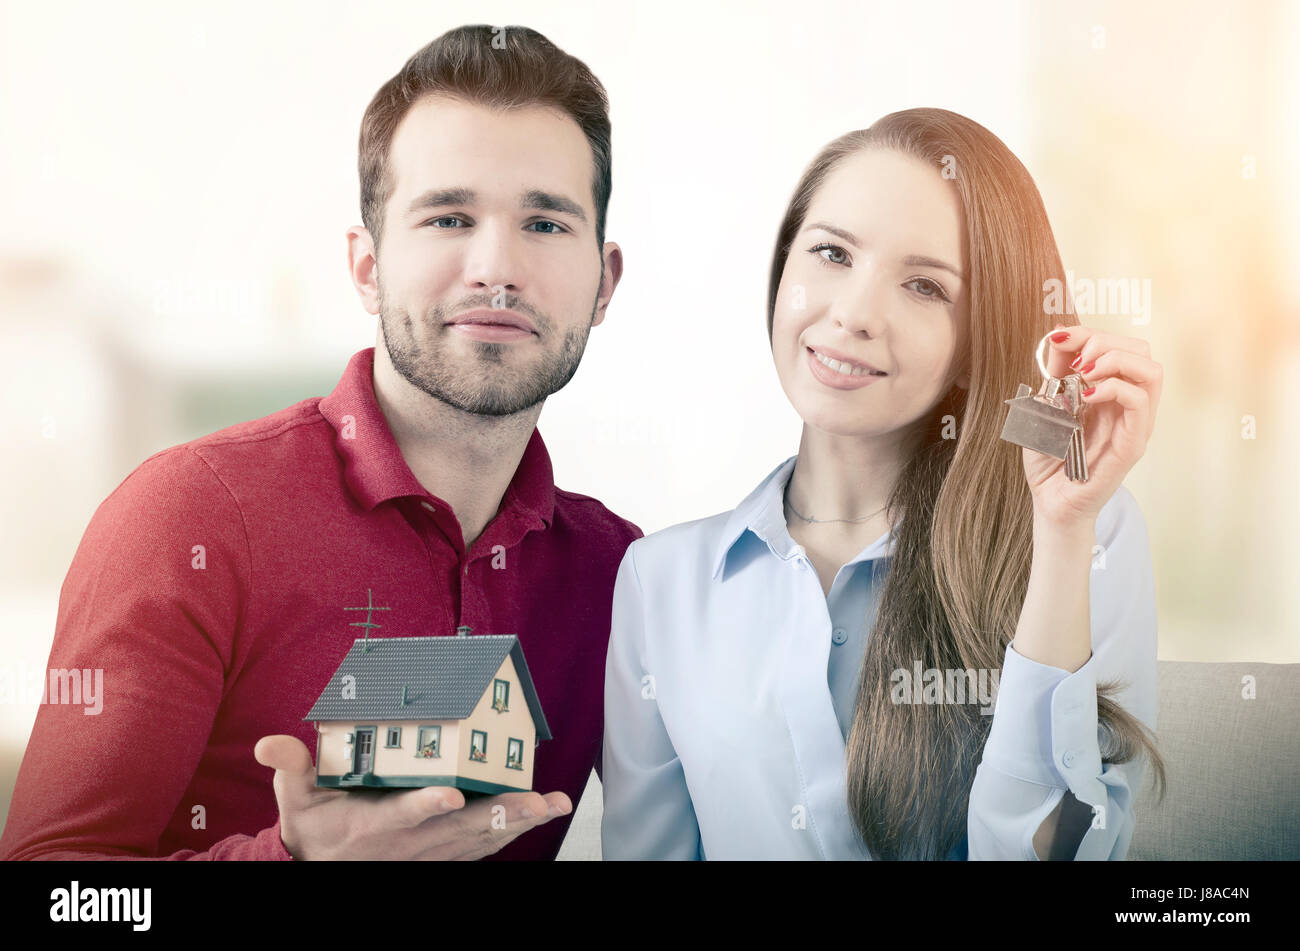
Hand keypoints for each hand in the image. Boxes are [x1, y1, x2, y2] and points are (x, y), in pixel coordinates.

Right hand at [254, 735, 571, 860]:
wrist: (320, 873)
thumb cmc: (314, 831)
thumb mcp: (295, 801)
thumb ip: (292, 769)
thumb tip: (270, 743)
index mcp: (376, 824)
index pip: (404, 814)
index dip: (427, 805)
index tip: (450, 794)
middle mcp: (411, 842)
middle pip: (462, 829)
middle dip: (502, 814)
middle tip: (538, 800)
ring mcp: (433, 853)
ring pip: (482, 839)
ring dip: (519, 821)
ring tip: (554, 804)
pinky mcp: (445, 857)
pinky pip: (483, 847)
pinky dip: (512, 832)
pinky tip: (540, 815)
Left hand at [1019, 323, 1161, 526]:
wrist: (1050, 502)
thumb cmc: (1049, 459)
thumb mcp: (1044, 406)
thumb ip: (1053, 374)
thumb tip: (1058, 337)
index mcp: (1110, 392)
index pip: (1119, 345)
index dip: (1089, 332)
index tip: (1058, 337)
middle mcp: (1128, 405)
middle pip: (1140, 350)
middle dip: (1105, 341)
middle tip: (1075, 361)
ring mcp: (1134, 424)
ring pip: (1151, 371)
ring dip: (1115, 360)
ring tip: (1084, 374)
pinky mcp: (1132, 444)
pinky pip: (1140, 403)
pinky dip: (1114, 388)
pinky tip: (1086, 395)